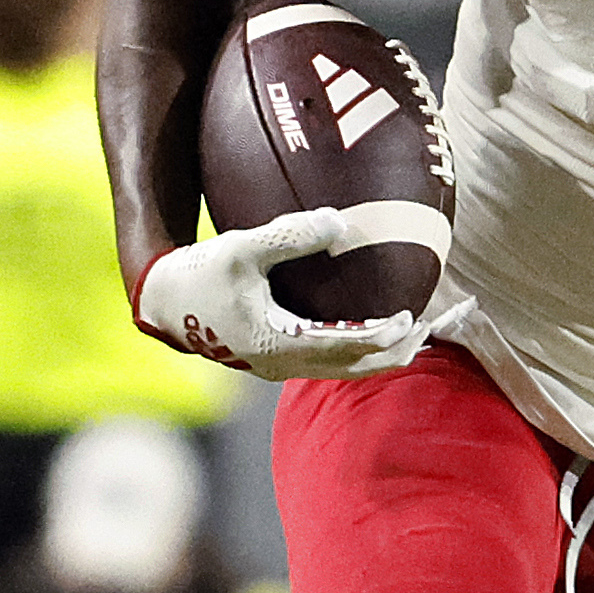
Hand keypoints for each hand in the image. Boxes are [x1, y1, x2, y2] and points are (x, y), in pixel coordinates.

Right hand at [133, 217, 433, 380]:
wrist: (162, 300)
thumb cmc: (200, 272)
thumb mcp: (241, 247)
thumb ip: (290, 235)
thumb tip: (340, 221)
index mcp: (278, 343)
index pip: (348, 348)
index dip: (385, 335)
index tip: (410, 315)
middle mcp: (283, 363)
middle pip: (357, 369)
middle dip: (396, 352)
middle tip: (430, 328)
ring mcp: (280, 366)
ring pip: (344, 371)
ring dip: (380, 354)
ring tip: (413, 332)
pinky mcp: (276, 360)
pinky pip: (330, 363)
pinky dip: (358, 351)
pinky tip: (372, 328)